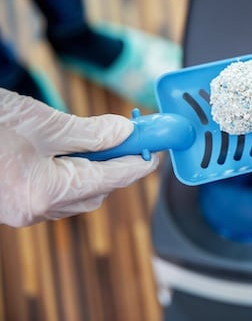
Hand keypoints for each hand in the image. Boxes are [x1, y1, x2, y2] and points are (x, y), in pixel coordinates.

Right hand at [0, 89, 158, 226]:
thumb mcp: (43, 123)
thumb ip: (90, 132)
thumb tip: (125, 132)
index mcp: (47, 192)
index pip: (110, 180)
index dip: (138, 163)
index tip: (157, 150)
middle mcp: (35, 209)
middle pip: (95, 191)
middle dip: (117, 165)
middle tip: (131, 138)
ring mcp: (20, 208)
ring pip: (75, 193)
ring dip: (93, 169)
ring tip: (100, 141)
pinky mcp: (10, 200)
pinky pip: (54, 192)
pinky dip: (70, 173)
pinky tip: (70, 152)